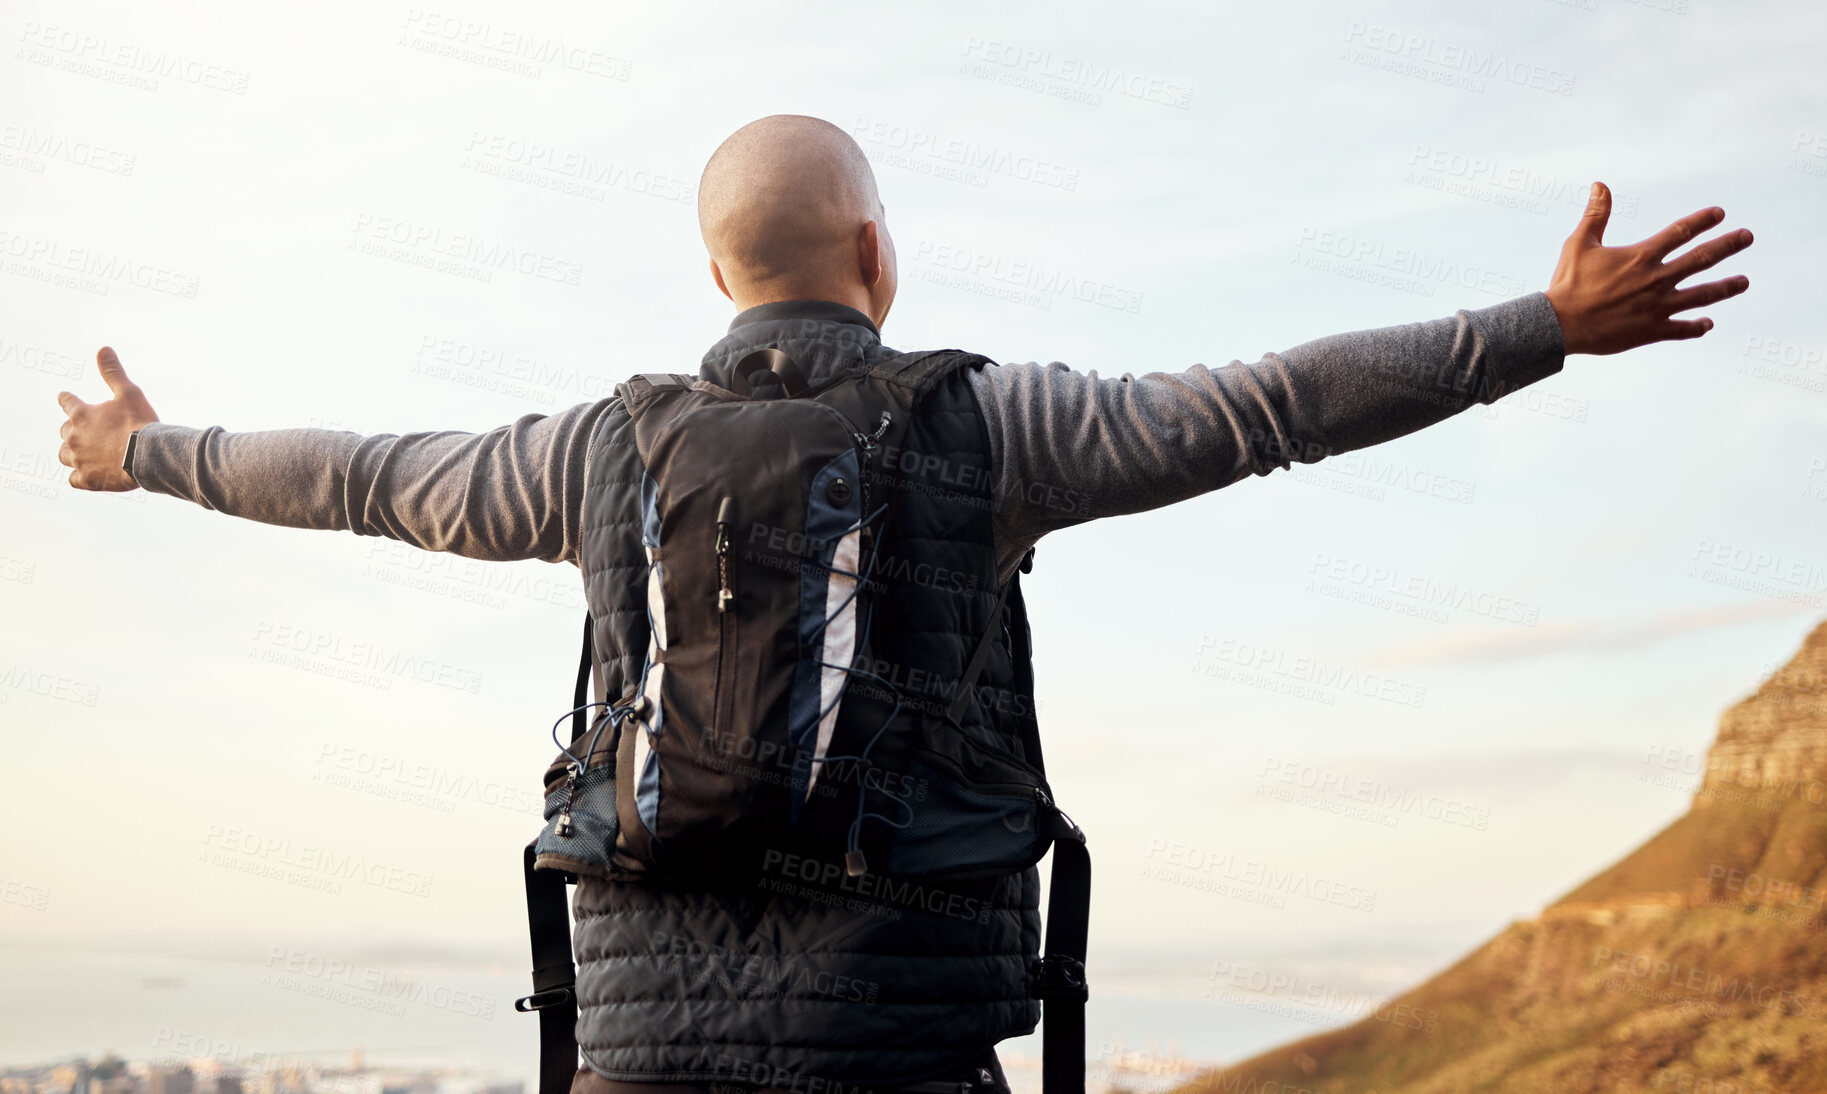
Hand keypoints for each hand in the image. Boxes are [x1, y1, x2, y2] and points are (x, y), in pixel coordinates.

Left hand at [57, 347, 158, 490]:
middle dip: (71, 429)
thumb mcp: (128, 393)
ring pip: (64, 455)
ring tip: (81, 453)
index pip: (66, 402)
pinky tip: (85, 475)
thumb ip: (113, 373)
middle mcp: (74, 437)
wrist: (148, 455)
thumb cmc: (138, 422)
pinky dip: (78, 477)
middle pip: (63, 431)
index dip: (67, 399)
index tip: (66, 398)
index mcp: (81, 414)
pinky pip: (74, 479)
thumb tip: (103, 349)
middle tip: (85, 430)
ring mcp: (79, 459)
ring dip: (70, 452)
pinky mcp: (88, 479)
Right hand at [1544, 182, 1751, 355]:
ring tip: (1744, 281)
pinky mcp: (1650, 331)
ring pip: (1701, 295)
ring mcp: (1656, 307)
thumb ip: (1596, 215)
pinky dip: (1696, 327)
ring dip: (1726, 287)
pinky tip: (1708, 324)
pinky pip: (1681, 330)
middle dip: (1727, 246)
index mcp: (1640, 257)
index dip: (1701, 221)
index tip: (1719, 213)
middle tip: (1747, 237)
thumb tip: (1600, 185)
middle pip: (1701, 259)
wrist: (1560, 325)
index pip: (1680, 233)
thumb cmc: (1568, 283)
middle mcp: (1655, 280)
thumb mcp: (1579, 243)